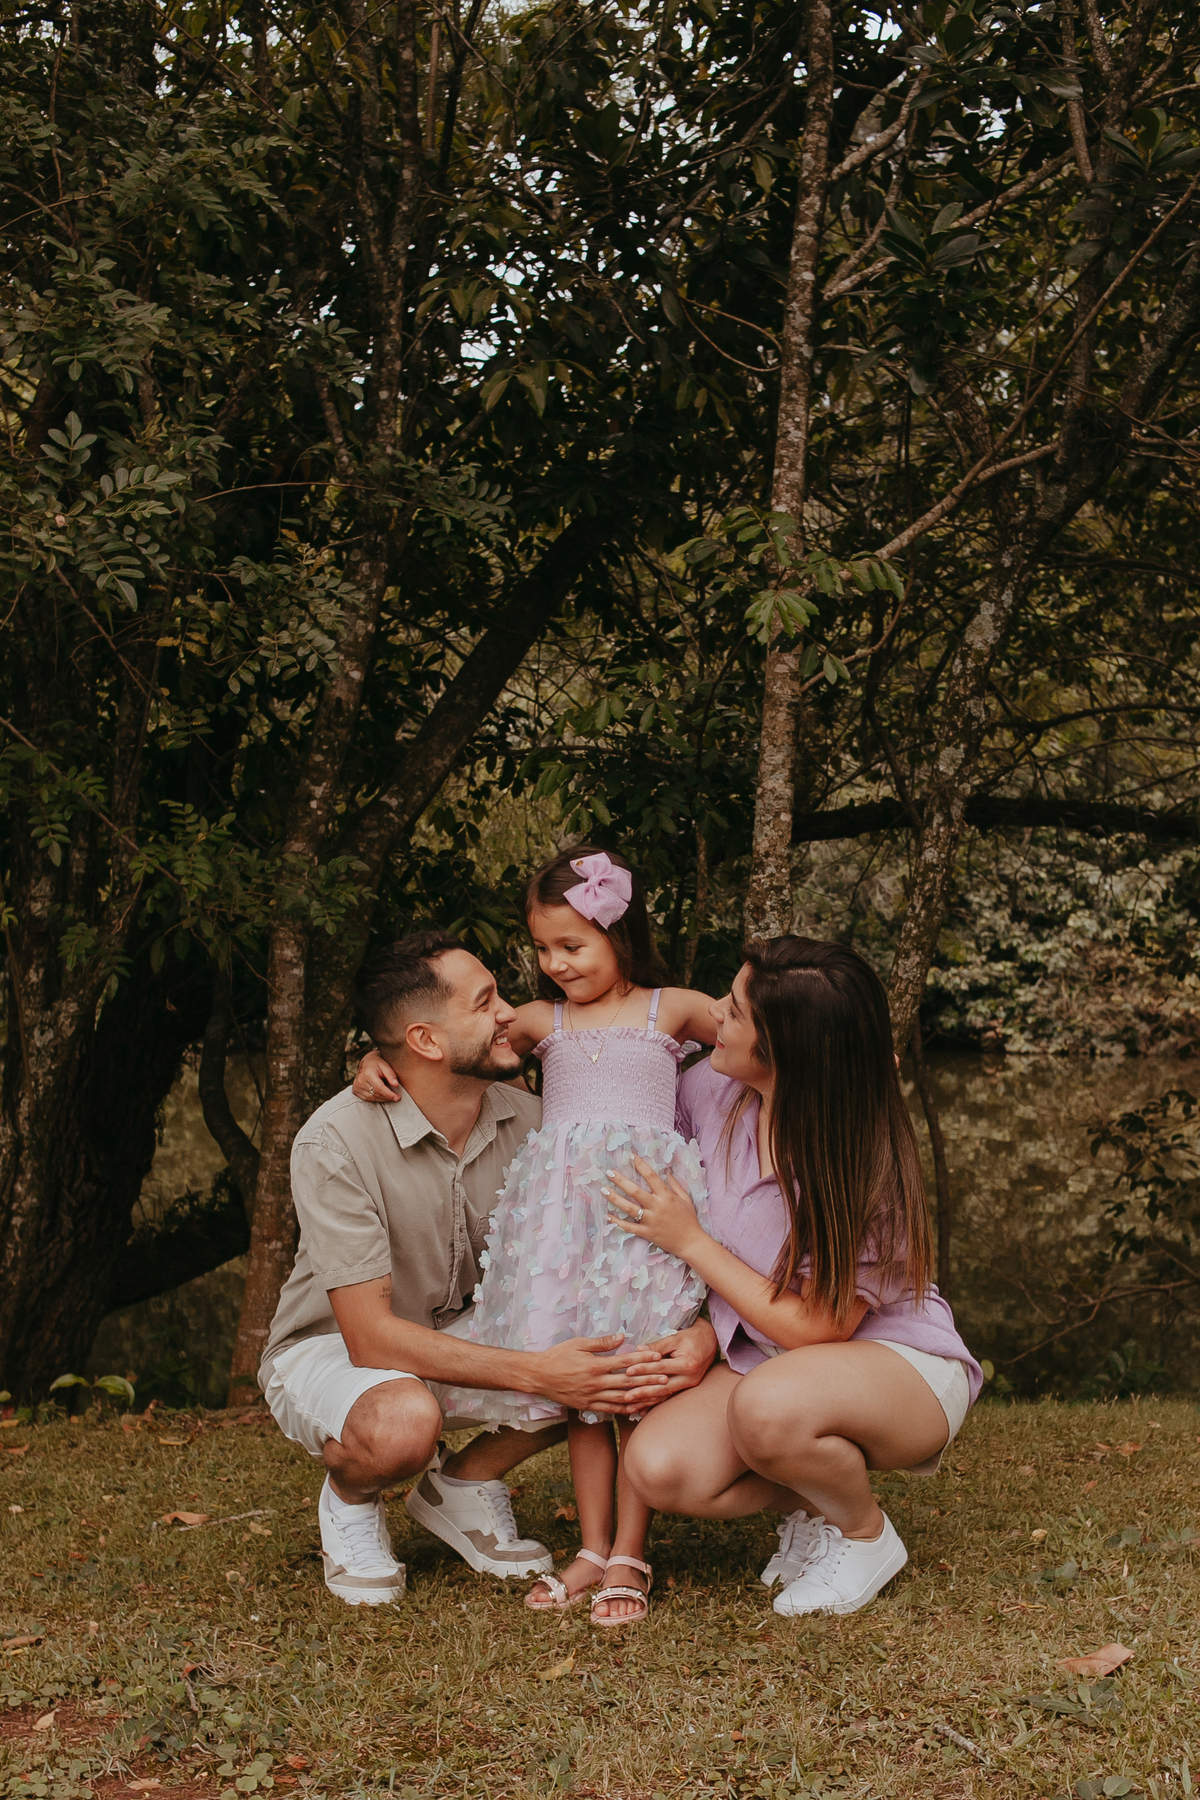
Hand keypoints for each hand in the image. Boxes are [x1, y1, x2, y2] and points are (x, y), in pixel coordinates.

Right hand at [353, 1050, 402, 1101]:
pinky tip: (382, 1095)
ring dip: (383, 1098)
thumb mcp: (385, 1065)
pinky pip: (368, 1099)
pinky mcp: (356, 1091)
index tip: (398, 1097)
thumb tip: (396, 1085)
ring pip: (372, 1098)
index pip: (379, 1088)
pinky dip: (377, 1098)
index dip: (389, 1094)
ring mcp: (357, 1086)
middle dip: (388, 1097)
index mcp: (367, 1073)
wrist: (367, 1063)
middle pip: (376, 1094)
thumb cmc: (377, 1064)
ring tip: (390, 1095)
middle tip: (397, 1097)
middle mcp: (360, 1081)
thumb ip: (391, 1074)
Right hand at [530, 1333, 667, 1412]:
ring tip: (657, 1395)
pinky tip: (638, 1407)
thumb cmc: (558, 1356)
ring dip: (642, 1396)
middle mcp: (595, 1383)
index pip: (624, 1361)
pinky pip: (611, 1409)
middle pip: (627, 1381)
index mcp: (594, 1365)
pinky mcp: (588, 1406)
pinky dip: (626, 1409)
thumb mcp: (578, 1344)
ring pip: (622, 1398)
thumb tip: (623, 1337)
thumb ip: (601, 1342)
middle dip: (648, 1379)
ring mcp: (592, 1397)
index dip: (642, 1358)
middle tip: (666, 1378)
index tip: (657, 1356)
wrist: (538, 1376)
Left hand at [603, 1155, 704, 1259]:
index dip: (640, 1165)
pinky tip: (608, 1216)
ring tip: (604, 1190)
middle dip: (621, 1180)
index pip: (651, 1176)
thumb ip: (675, 1184)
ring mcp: (650, 1221)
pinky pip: (629, 1227)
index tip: (631, 1156)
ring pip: (629, 1208)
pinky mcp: (647, 1233)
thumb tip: (667, 1171)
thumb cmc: (689, 1219)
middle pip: (635, 1191)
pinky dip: (617, 1222)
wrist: (691, 1242)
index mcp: (666, 1196)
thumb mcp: (685, 1199)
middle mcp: (657, 1206)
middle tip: (609, 1172)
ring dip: (615, 1198)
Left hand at [621, 1318, 717, 1410]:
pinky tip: (643, 1410)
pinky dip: (655, 1404)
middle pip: (662, 1387)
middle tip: (625, 1397)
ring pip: (664, 1396)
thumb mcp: (675, 1338)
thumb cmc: (692, 1337)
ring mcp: (689, 1385)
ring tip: (630, 1408)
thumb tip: (637, 1350)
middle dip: (643, 1393)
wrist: (712, 1341)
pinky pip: (669, 1397)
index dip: (643, 1369)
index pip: (661, 1368)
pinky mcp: (687, 1388)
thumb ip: (657, 1346)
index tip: (628, 1371)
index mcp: (687, 1363)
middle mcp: (690, 1378)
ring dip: (647, 1402)